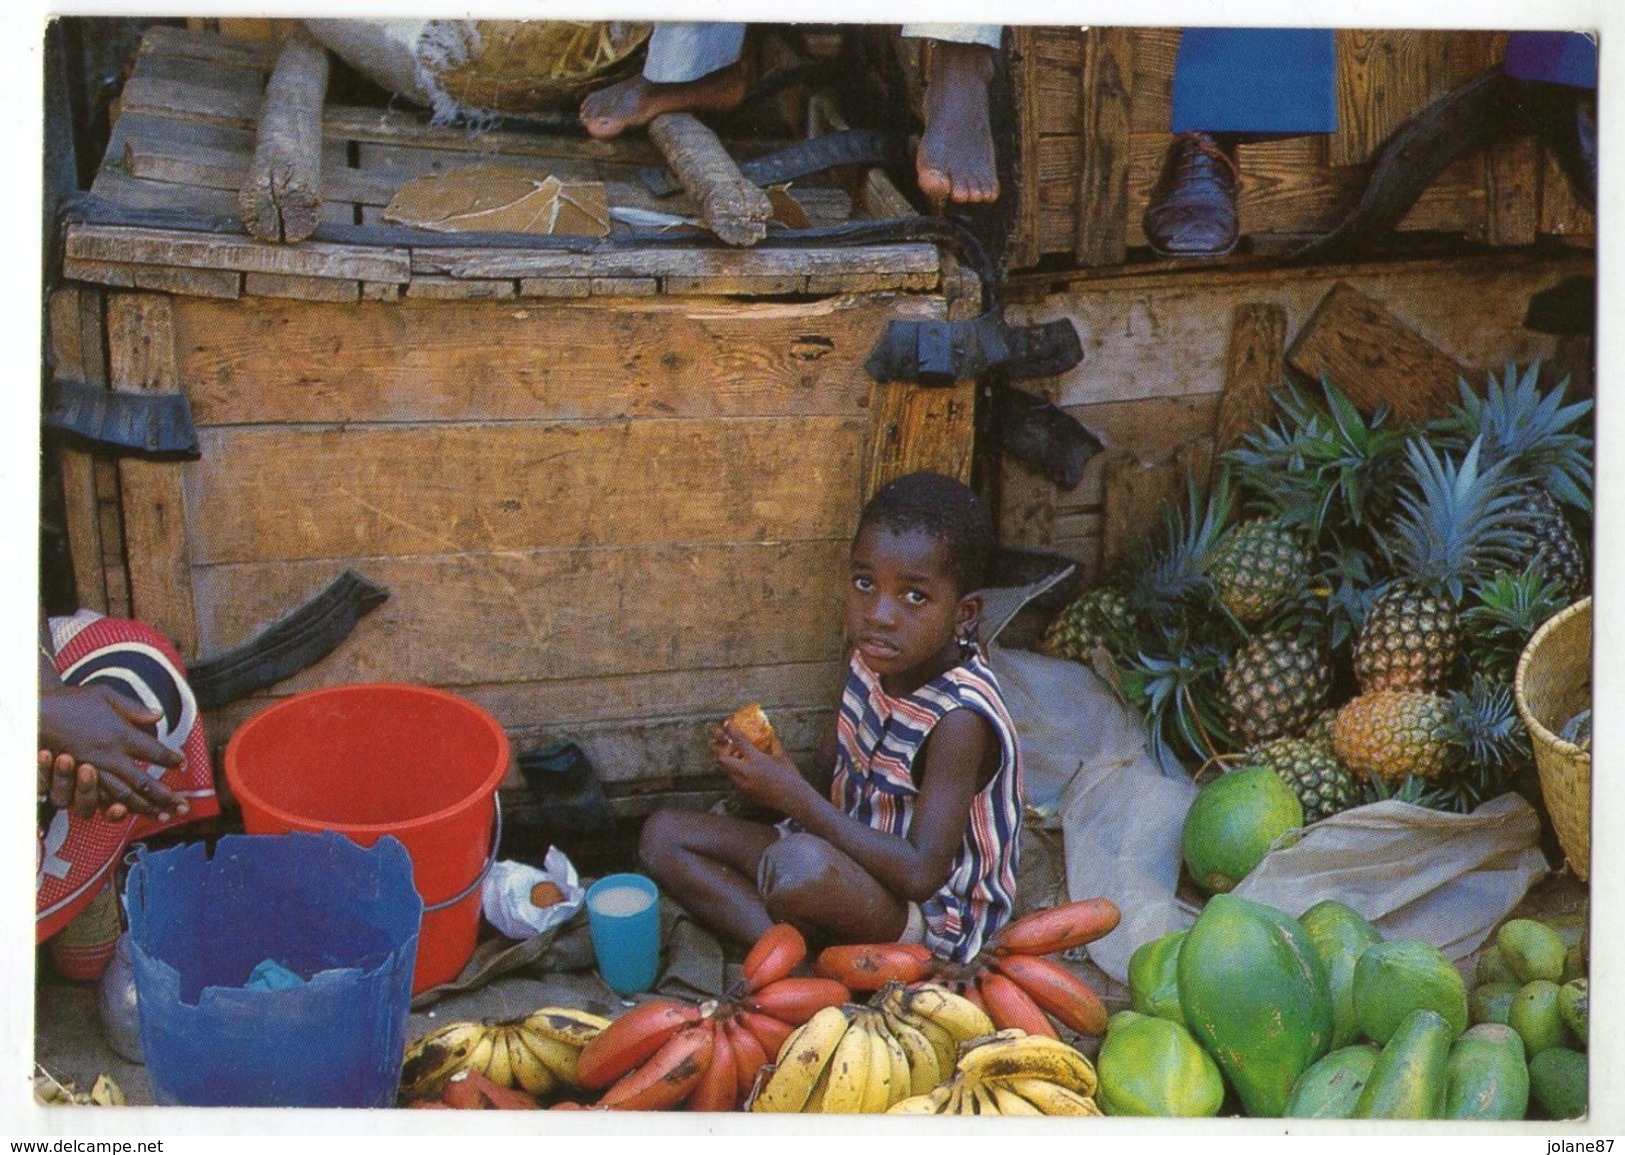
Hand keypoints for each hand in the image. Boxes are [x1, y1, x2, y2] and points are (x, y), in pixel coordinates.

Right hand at [37, 683, 186, 819]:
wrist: (37, 714)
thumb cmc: (73, 701)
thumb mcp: (105, 694)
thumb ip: (134, 708)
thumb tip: (159, 715)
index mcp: (121, 735)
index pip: (156, 752)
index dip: (172, 759)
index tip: (184, 765)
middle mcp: (111, 756)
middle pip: (145, 782)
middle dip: (166, 796)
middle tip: (184, 807)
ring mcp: (94, 771)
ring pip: (125, 796)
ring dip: (145, 807)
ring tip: (163, 815)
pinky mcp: (78, 779)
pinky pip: (100, 799)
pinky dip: (116, 808)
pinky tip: (128, 813)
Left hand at [714, 721, 814, 814]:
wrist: (791, 798)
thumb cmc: (789, 775)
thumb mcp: (782, 755)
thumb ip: (773, 742)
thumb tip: (769, 732)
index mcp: (756, 759)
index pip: (739, 741)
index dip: (731, 730)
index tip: (726, 723)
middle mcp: (746, 772)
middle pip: (723, 759)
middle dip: (721, 750)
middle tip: (728, 745)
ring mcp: (744, 784)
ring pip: (726, 770)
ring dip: (728, 761)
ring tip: (737, 756)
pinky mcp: (745, 792)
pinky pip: (734, 779)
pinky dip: (735, 771)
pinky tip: (745, 769)